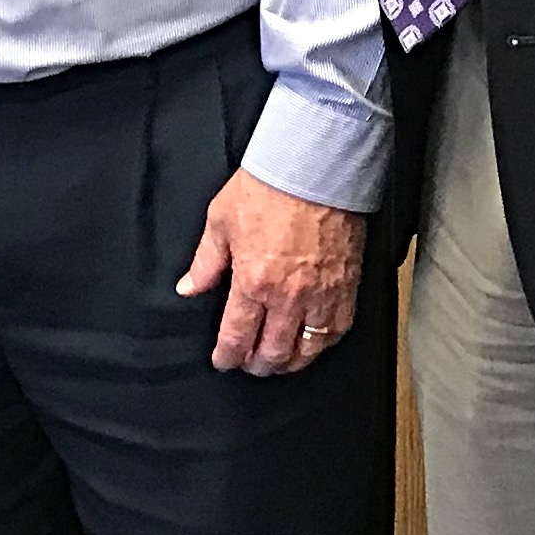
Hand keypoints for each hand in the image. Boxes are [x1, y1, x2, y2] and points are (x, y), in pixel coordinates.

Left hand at [177, 167, 364, 374]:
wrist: (314, 169)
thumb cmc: (266, 188)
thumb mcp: (221, 220)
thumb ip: (205, 262)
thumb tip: (187, 288)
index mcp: (253, 282)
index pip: (237, 336)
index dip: (227, 355)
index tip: (222, 361)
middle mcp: (288, 298)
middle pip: (272, 352)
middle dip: (257, 365)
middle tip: (250, 366)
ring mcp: (321, 296)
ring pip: (307, 350)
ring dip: (290, 363)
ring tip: (279, 363)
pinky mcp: (347, 287)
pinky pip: (336, 331)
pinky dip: (322, 345)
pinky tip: (313, 345)